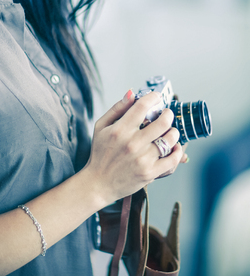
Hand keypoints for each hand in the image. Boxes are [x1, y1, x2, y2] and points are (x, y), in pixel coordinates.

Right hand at [85, 90, 183, 204]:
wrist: (97, 183)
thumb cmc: (100, 153)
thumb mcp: (101, 126)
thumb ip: (117, 108)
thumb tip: (132, 92)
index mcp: (120, 130)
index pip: (142, 106)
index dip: (153, 97)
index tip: (157, 97)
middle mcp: (132, 143)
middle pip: (162, 122)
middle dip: (168, 114)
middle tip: (167, 114)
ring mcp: (142, 159)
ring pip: (170, 140)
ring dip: (174, 132)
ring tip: (170, 131)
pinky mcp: (149, 173)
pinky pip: (172, 160)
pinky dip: (177, 152)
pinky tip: (173, 147)